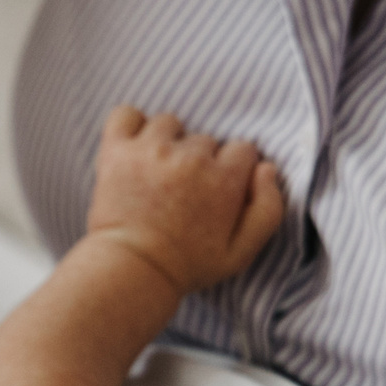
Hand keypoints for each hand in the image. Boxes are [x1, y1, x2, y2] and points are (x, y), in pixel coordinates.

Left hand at [86, 107, 284, 292]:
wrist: (132, 271)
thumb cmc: (188, 265)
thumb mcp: (241, 252)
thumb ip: (268, 209)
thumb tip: (267, 168)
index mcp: (224, 179)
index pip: (242, 150)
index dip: (231, 171)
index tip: (216, 192)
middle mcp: (190, 158)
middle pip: (205, 139)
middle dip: (199, 161)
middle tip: (183, 192)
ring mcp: (151, 150)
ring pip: (169, 124)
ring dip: (167, 142)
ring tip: (158, 173)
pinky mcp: (118, 150)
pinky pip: (127, 114)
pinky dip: (131, 125)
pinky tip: (135, 148)